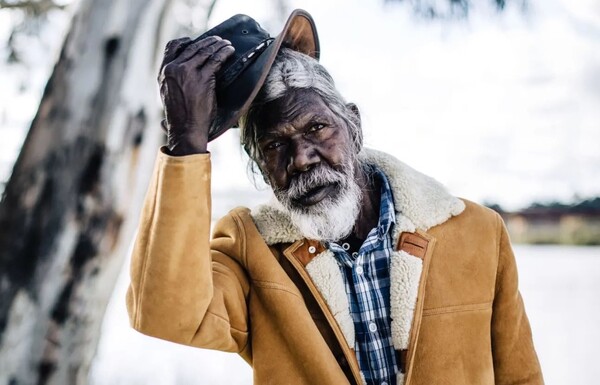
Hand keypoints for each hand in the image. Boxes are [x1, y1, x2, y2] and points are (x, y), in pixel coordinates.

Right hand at [158, 36, 234, 154]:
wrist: (185, 128)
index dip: (186, 41)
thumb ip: (173, 80)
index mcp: (163, 72)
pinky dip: (225, 53)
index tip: (195, 41)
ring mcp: (187, 72)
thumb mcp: (168, 94)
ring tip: (226, 44)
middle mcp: (173, 69)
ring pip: (205, 51)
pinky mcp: (202, 78)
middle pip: (192, 47)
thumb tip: (182, 71)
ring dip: (218, 45)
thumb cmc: (180, 116)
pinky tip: (230, 51)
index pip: (172, 47)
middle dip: (207, 42)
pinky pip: (216, 60)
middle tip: (218, 40)